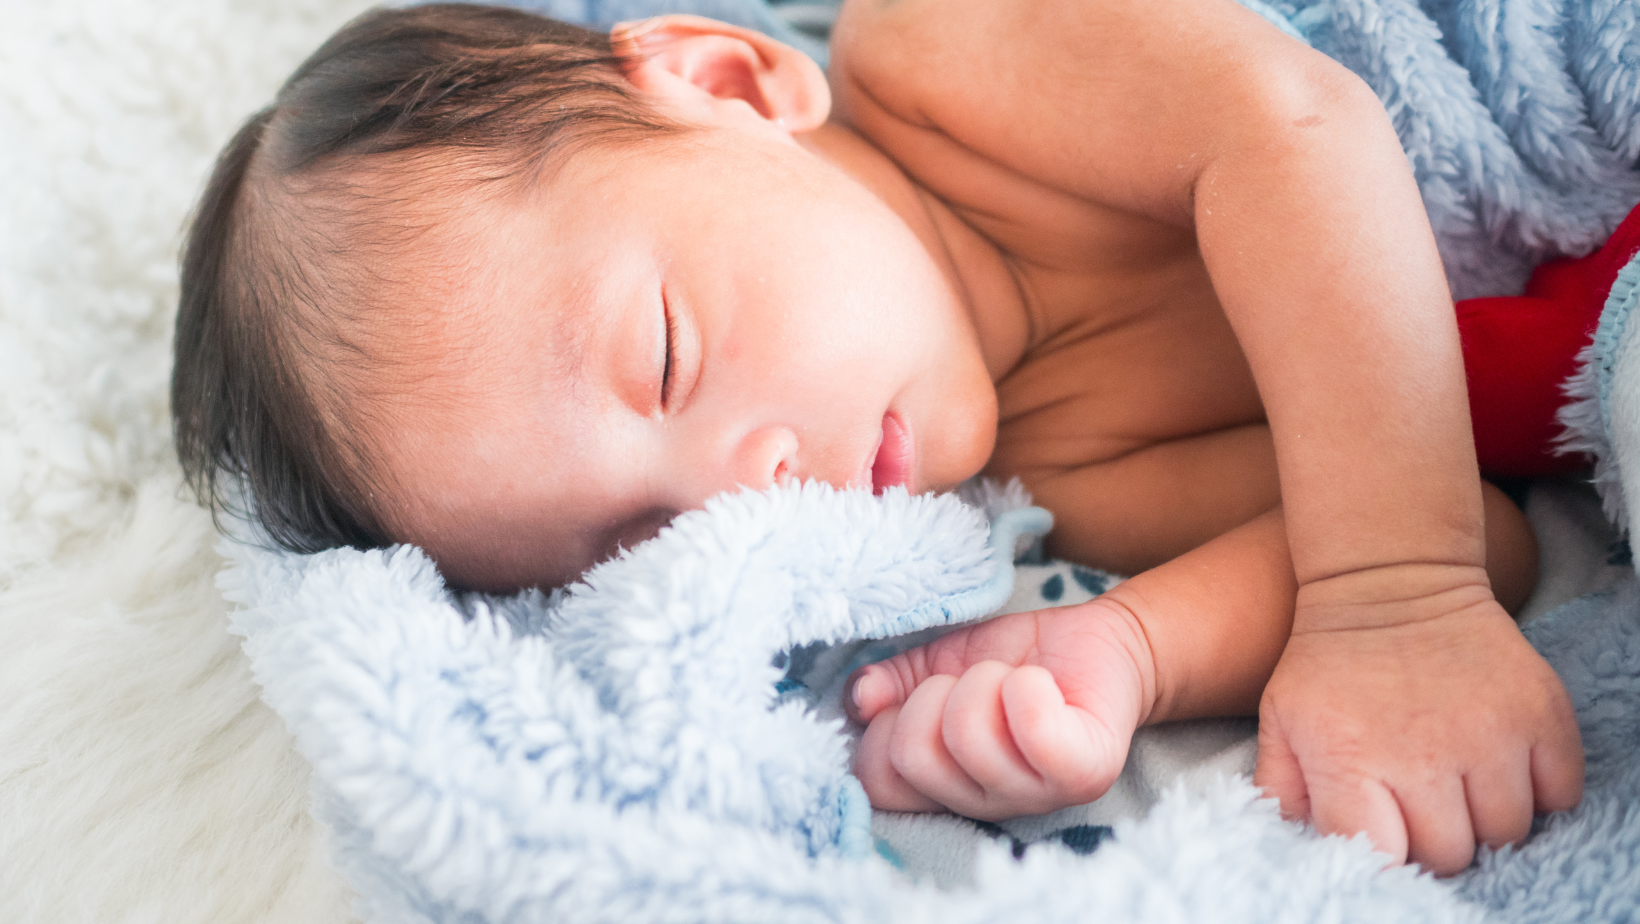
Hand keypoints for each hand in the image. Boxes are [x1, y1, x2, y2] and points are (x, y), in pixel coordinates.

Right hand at [846, 600, 1155, 819]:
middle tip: (976, 684)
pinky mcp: (1084, 771)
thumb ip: (889, 682)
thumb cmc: (1015, 660)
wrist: (1095, 640)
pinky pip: (1033, 730)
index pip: (876, 783)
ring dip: (987, 681)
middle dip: (937, 694)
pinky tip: (1040, 684)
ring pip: (967, 736)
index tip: (920, 697)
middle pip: (914, 755)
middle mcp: (985, 802)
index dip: (883, 728)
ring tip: (1015, 682)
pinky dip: (1027, 687)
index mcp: (945, 785)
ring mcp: (1035, 795)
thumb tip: (859, 699)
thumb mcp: (936, 663)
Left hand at [1255, 570, 1583, 874]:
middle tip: (1421, 800)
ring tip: (1459, 778)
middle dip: (1433, 837)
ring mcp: (1488, 734)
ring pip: (1505, 832)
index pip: (1379, 854)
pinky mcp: (1540, 714)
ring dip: (1485, 816)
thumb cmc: (1330, 660)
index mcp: (1350, 758)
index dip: (1380, 852)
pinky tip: (1503, 763)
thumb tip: (1300, 840)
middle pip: (1448, 854)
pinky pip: (1559, 795)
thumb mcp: (1283, 717)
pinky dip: (1539, 791)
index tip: (1382, 830)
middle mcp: (1421, 753)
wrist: (1390, 579)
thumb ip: (1283, 788)